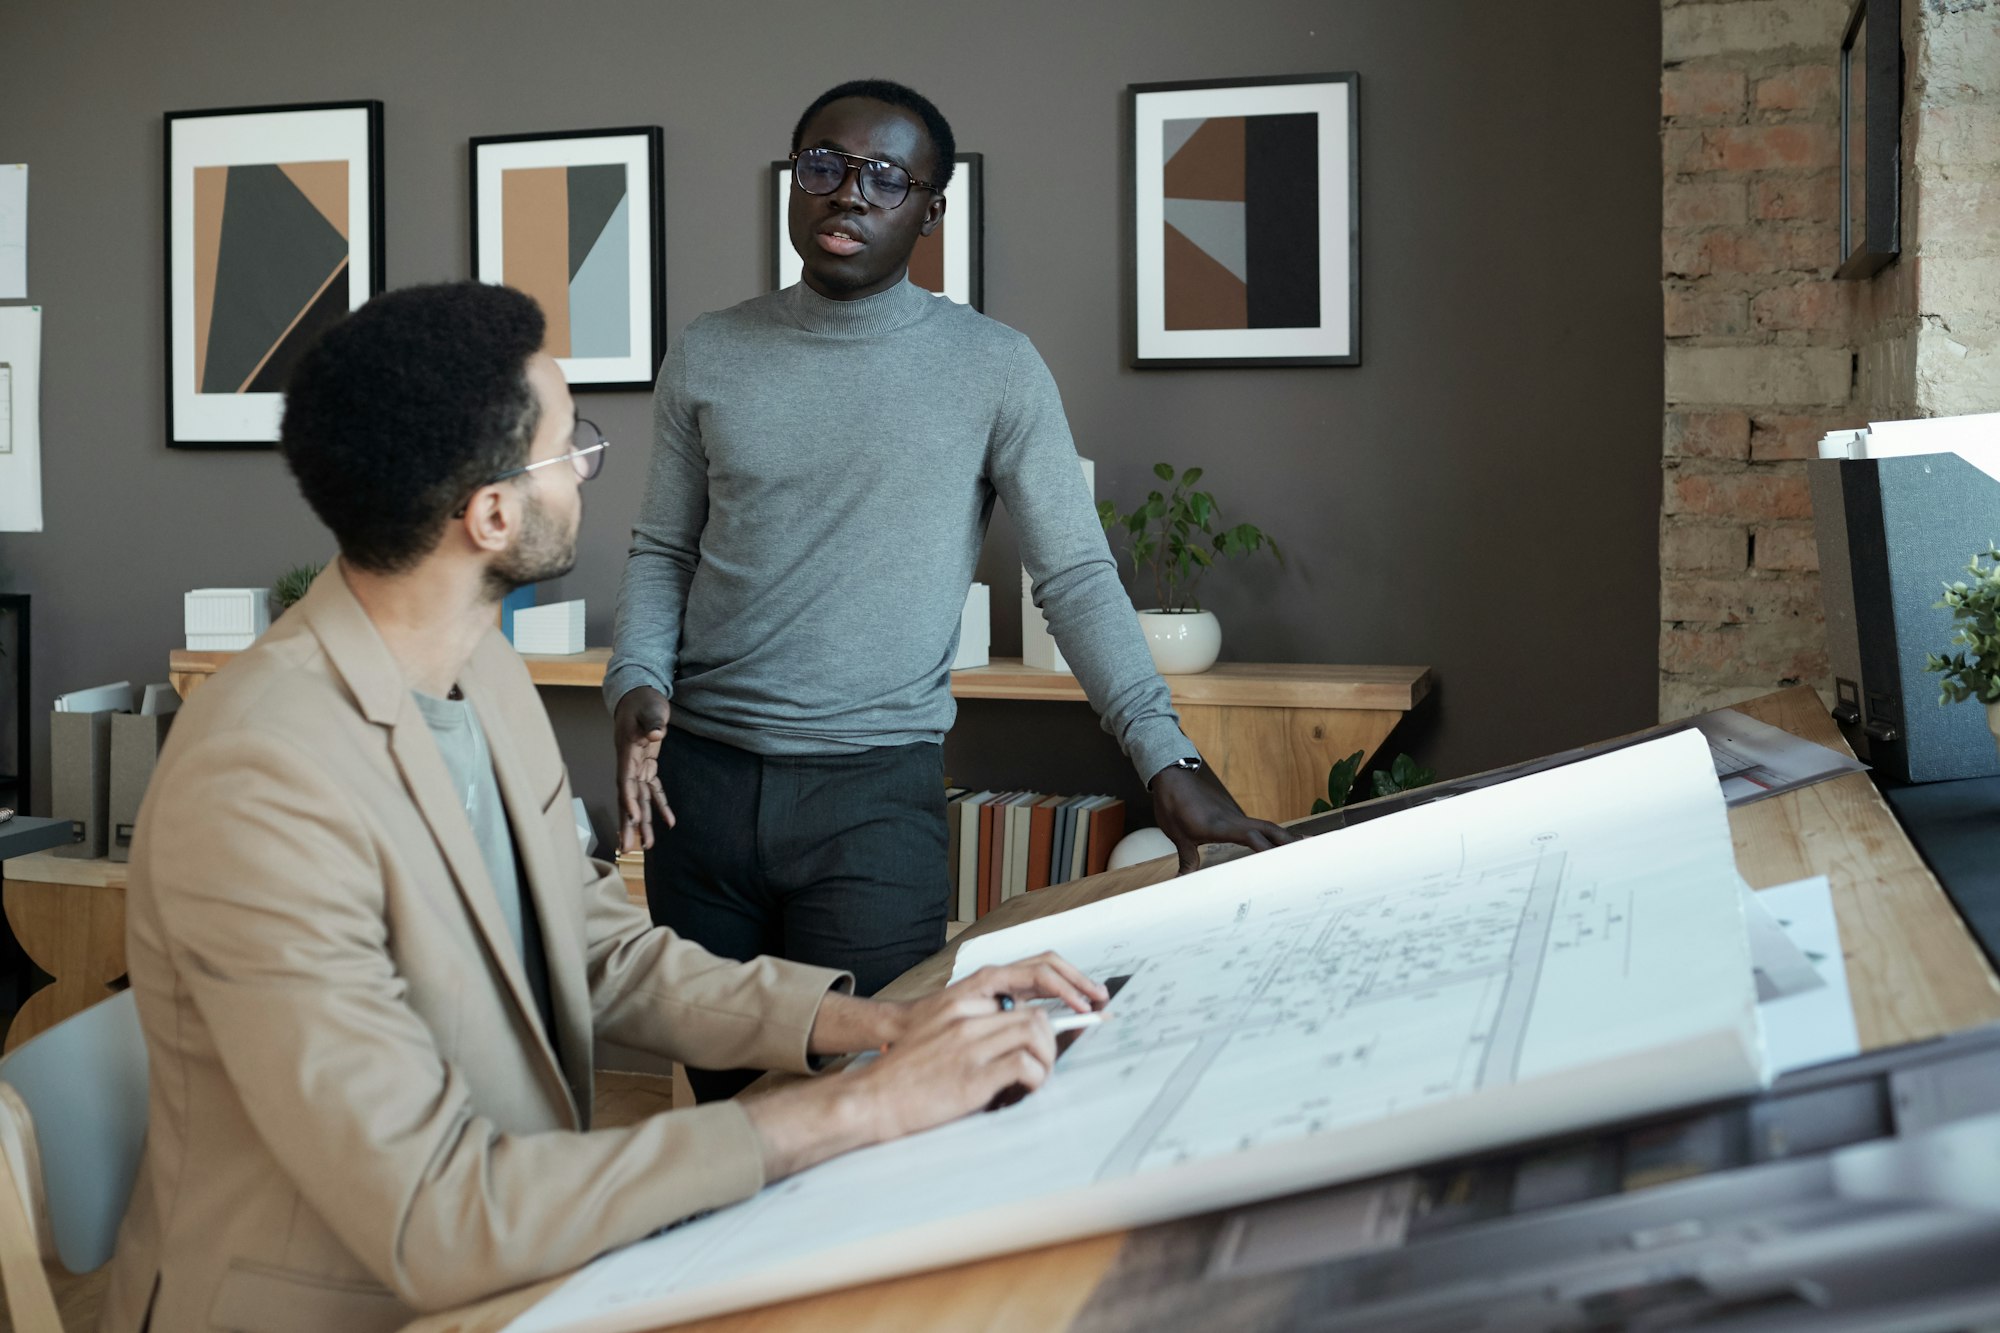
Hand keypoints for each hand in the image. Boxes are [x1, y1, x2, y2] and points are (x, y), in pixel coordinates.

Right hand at [613, 686, 673, 851]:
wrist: (638, 695)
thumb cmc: (643, 701)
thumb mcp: (650, 707)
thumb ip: (652, 721)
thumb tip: (656, 734)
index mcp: (626, 751)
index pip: (624, 780)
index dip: (628, 799)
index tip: (634, 818)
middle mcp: (628, 763)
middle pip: (627, 798)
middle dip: (628, 823)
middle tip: (626, 848)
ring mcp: (636, 766)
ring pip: (638, 799)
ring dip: (643, 822)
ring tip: (647, 846)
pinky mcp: (647, 766)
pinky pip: (652, 790)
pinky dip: (660, 806)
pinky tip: (669, 823)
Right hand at [751, 953, 1106, 1178]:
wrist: (872, 1098)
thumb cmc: (909, 1068)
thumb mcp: (944, 1028)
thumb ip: (981, 1019)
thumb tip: (1031, 1024)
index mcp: (964, 996)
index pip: (1032, 970)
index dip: (1070, 981)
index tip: (1092, 998)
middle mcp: (968, 1013)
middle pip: (1040, 1012)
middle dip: (1063, 1033)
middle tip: (1069, 1049)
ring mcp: (970, 1043)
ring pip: (1037, 1038)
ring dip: (1046, 1062)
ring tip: (1035, 1078)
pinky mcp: (973, 1076)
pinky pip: (1026, 1069)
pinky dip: (1035, 1081)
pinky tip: (1023, 1089)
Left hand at [1150, 762, 1299, 874]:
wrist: (1172, 779)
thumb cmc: (1174, 806)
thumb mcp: (1177, 836)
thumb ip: (1187, 859)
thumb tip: (1182, 882)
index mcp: (1221, 826)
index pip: (1251, 837)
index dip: (1268, 848)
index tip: (1284, 860)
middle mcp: (1234, 820)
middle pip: (1268, 830)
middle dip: (1289, 842)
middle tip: (1312, 851)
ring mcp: (1235, 817)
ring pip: (1266, 827)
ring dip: (1285, 837)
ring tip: (1306, 846)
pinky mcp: (1233, 816)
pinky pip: (1257, 826)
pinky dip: (1272, 834)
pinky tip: (1279, 840)